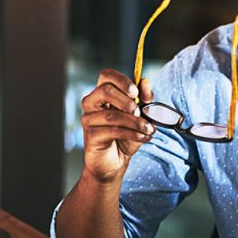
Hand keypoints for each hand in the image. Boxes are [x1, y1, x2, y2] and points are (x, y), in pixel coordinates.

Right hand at [80, 69, 155, 184]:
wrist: (116, 162)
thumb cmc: (126, 136)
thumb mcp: (140, 116)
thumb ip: (144, 99)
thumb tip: (145, 81)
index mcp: (102, 94)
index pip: (106, 75)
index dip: (122, 80)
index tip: (136, 93)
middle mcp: (91, 104)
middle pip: (105, 90)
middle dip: (126, 101)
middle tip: (139, 111)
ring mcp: (89, 119)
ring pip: (112, 115)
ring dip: (135, 122)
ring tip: (149, 129)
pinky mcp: (91, 136)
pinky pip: (113, 131)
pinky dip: (132, 133)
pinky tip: (143, 137)